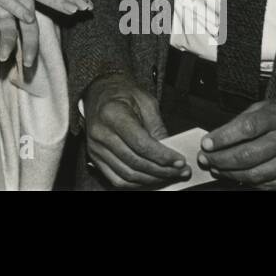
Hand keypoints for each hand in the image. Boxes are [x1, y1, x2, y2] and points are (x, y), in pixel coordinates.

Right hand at [83, 73, 189, 187]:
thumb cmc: (123, 93)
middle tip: (180, 171)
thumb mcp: (146, 101)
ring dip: (152, 179)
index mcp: (112, 114)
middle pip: (135, 162)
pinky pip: (117, 179)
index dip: (163, 156)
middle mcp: (100, 133)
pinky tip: (151, 178)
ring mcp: (95, 148)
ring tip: (170, 175)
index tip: (180, 161)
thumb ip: (158, 127)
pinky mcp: (95, 157)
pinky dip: (137, 184)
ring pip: (128, 175)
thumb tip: (170, 153)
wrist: (100, 92)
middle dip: (162, 171)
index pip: (141, 144)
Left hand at [197, 98, 275, 188]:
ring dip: (230, 173)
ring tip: (217, 168)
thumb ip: (243, 120)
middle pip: (247, 155)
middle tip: (206, 159)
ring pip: (255, 174)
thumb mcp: (267, 106)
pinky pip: (268, 185)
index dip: (222, 138)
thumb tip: (217, 139)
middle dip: (220, 159)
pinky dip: (248, 182)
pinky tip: (236, 175)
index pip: (245, 129)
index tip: (207, 144)